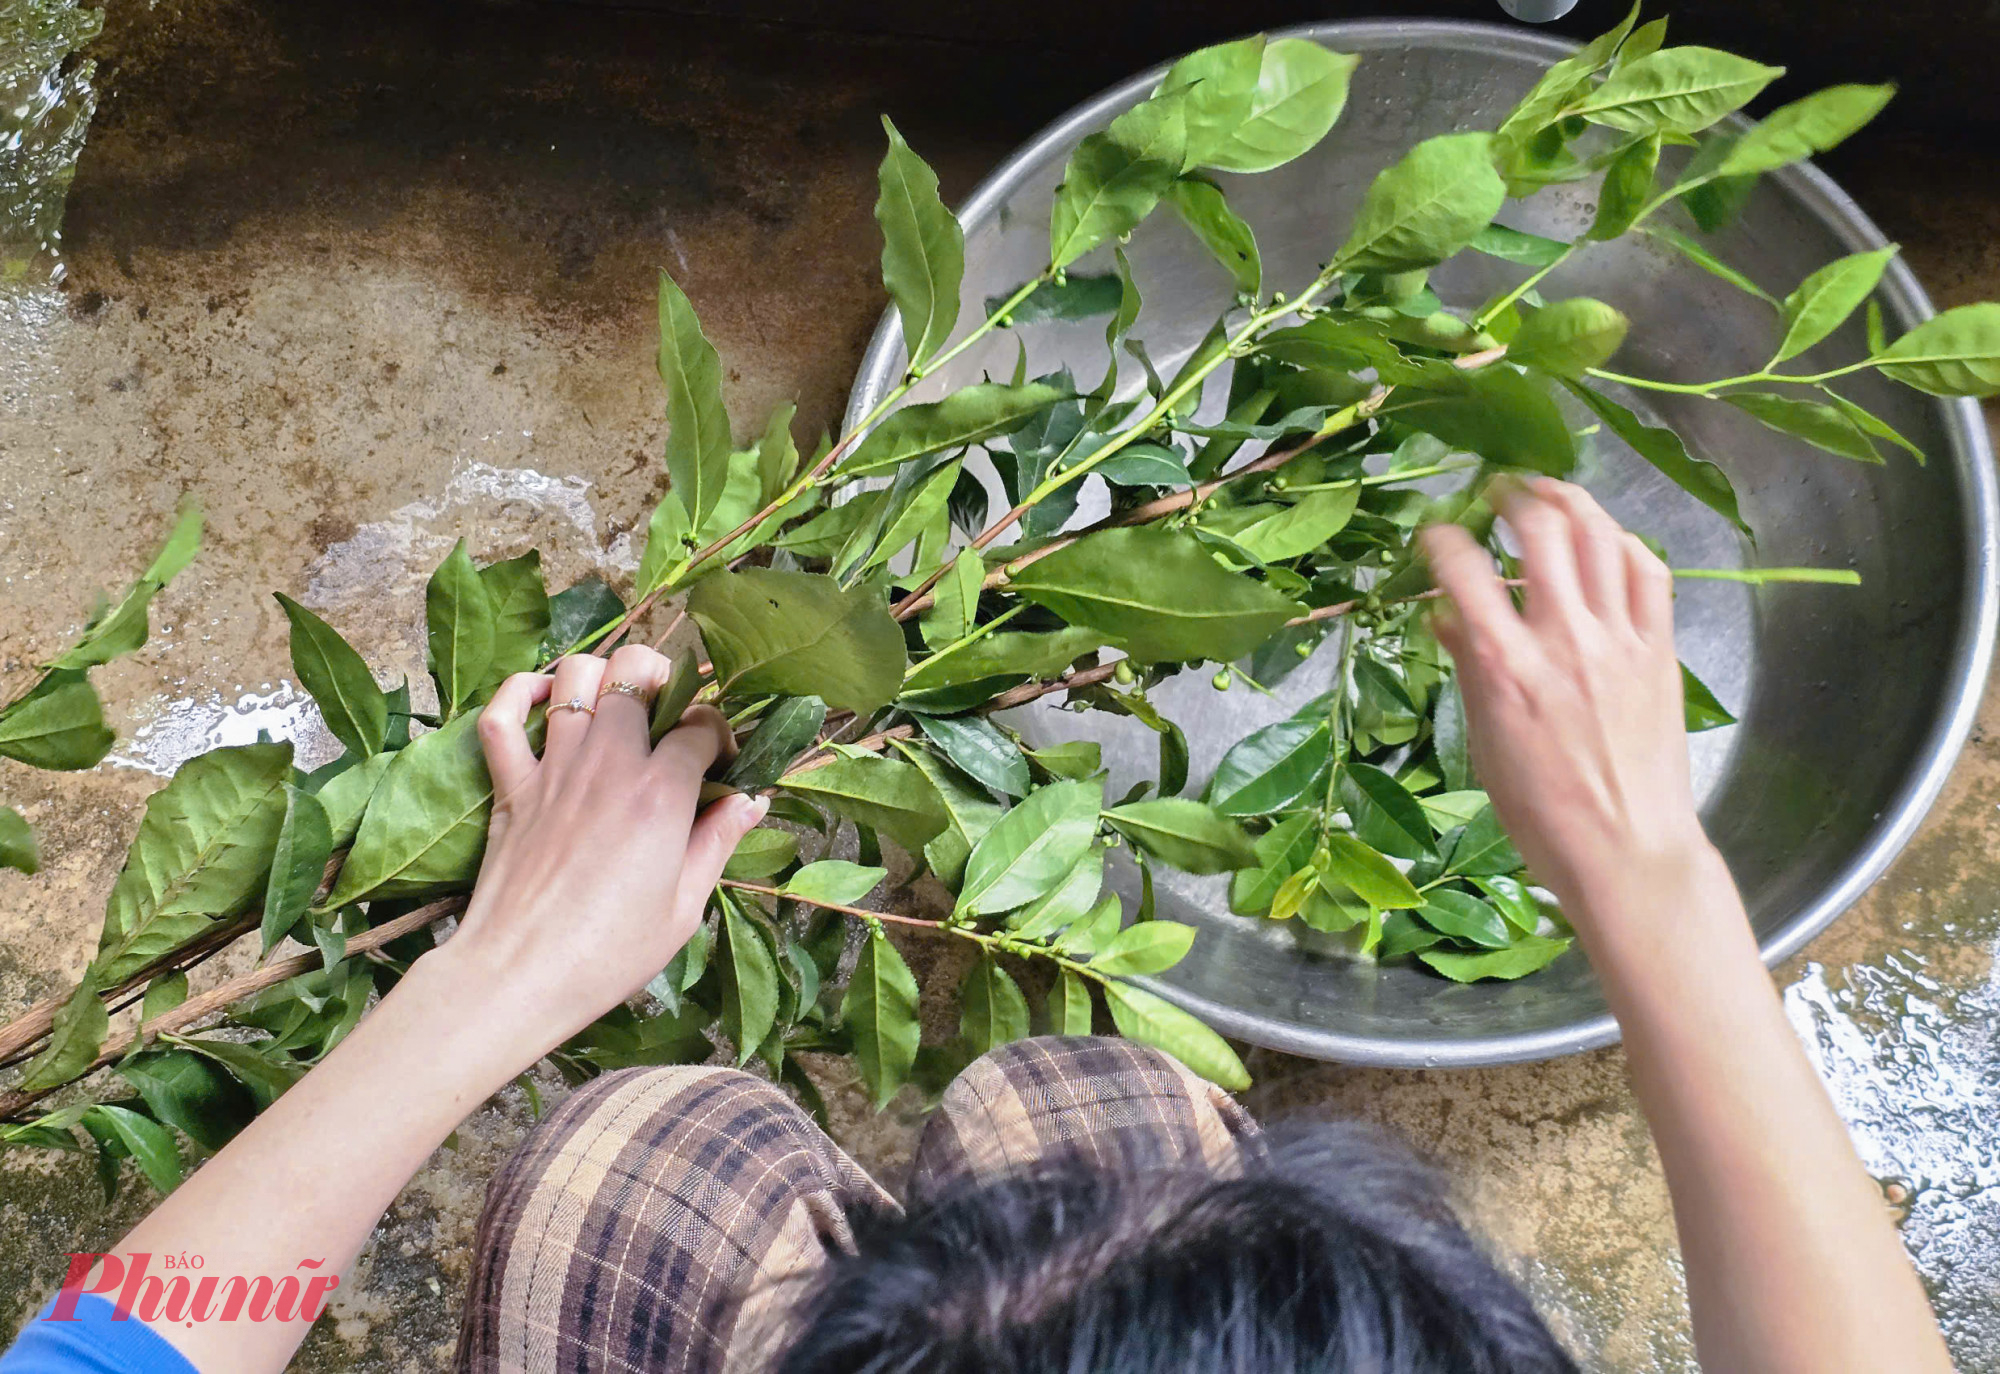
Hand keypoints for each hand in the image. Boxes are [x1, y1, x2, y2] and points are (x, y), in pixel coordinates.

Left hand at [434, 644, 765, 1058]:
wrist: (520, 976)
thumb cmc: (609, 953)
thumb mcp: (684, 907)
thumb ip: (718, 842)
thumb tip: (750, 801)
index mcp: (660, 795)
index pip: (700, 726)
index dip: (717, 735)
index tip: (718, 763)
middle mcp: (608, 765)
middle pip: (636, 672)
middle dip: (661, 675)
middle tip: (666, 709)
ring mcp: (554, 769)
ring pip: (574, 677)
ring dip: (599, 674)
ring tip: (614, 699)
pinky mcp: (511, 786)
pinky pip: (501, 716)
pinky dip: (519, 692)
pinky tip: (542, 696)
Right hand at [1419, 477, 1710, 921]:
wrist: (1626, 851)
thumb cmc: (1541, 813)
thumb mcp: (1485, 741)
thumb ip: (1468, 667)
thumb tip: (1445, 616)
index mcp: (1505, 666)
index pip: (1463, 571)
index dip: (1443, 538)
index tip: (1435, 532)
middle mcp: (1562, 639)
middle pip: (1541, 530)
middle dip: (1514, 495)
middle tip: (1499, 490)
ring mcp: (1618, 640)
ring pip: (1599, 537)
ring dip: (1570, 500)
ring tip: (1549, 490)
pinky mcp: (1659, 650)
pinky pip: (1647, 573)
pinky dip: (1624, 543)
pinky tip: (1608, 539)